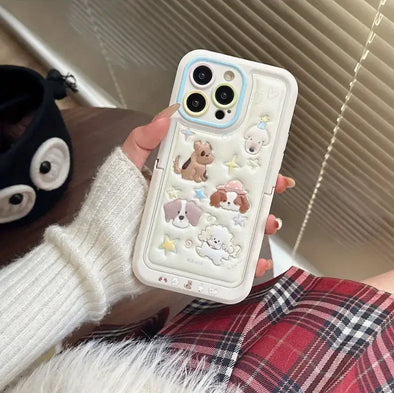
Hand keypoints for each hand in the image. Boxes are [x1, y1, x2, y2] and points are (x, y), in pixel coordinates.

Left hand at [122, 104, 294, 279]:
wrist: (99, 260)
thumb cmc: (108, 214)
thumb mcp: (124, 169)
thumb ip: (141, 140)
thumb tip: (166, 114)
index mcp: (180, 182)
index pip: (215, 164)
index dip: (238, 154)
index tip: (258, 144)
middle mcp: (193, 204)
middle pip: (233, 193)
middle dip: (260, 187)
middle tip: (276, 181)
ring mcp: (197, 231)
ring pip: (237, 223)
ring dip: (260, 221)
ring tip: (269, 220)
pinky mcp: (197, 255)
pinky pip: (228, 257)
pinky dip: (247, 260)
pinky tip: (257, 258)